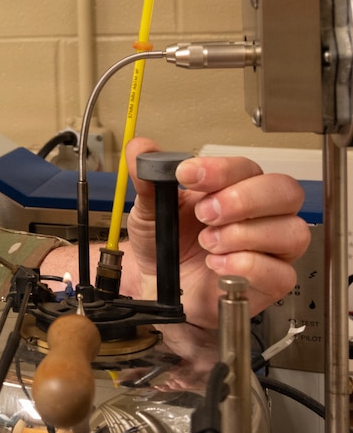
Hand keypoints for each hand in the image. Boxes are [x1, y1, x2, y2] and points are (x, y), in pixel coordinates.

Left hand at [120, 137, 309, 327]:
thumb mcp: (149, 209)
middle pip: (286, 192)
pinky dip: (248, 266)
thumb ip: (148, 178)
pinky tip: (217, 264)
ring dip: (244, 234)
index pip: (248, 168)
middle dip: (244, 198)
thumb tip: (140, 148)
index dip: (221, 169)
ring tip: (208, 243)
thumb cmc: (164, 243)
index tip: (187, 175)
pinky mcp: (270, 283)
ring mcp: (270, 249)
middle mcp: (260, 215)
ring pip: (292, 231)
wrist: (157, 285)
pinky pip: (281, 273)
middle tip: (205, 212)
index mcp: (233, 188)